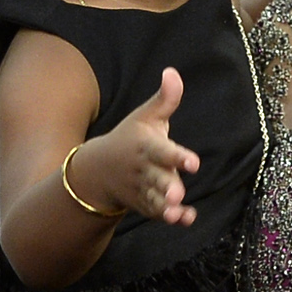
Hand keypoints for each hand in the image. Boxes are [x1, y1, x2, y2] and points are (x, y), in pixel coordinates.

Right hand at [67, 67, 200, 225]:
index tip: (194, 163)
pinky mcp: (145, 205)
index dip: (177, 157)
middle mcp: (143, 170)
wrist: (97, 171)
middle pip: (156, 180)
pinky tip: (186, 218)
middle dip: (166, 187)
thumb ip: (164, 99)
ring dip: (166, 208)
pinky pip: (158, 213)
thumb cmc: (129, 139)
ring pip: (155, 200)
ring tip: (176, 213)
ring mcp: (143, 190)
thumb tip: (173, 72)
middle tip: (178, 194)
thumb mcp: (144, 117)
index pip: (161, 151)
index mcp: (145, 147)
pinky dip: (173, 218)